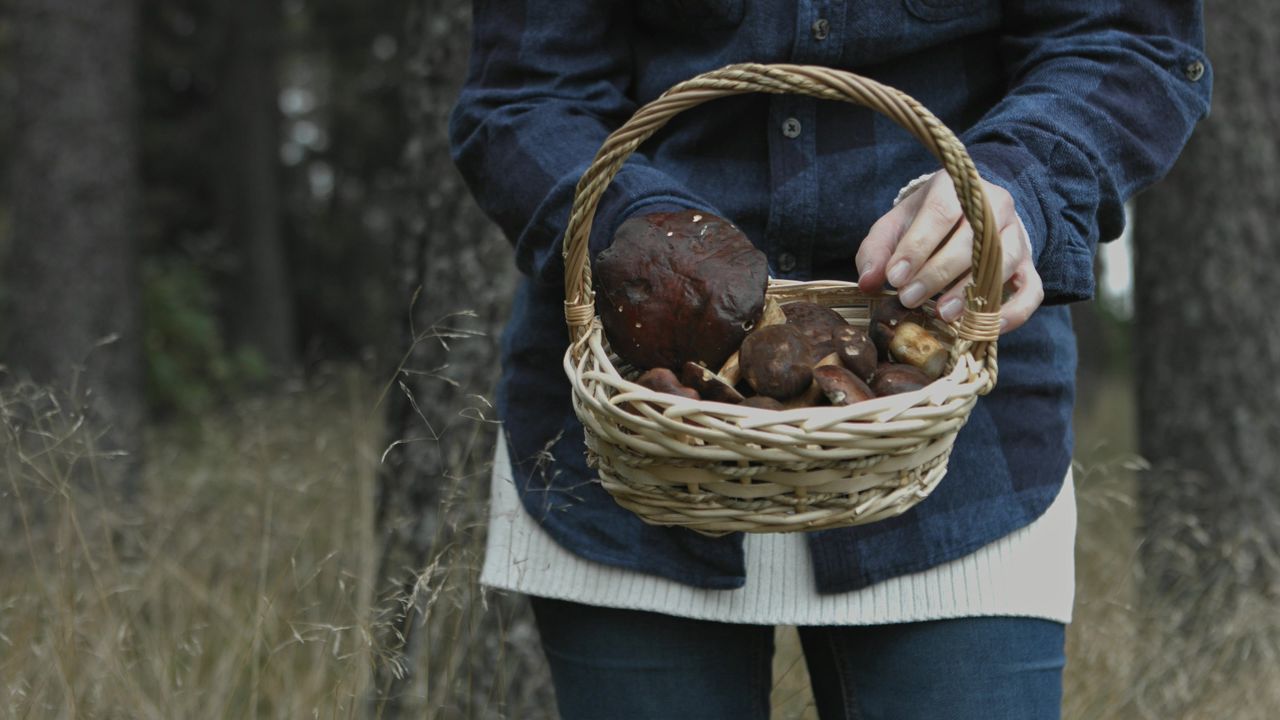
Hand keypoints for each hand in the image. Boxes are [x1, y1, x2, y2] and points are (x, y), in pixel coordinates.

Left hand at [855, 173, 1043, 333]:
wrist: (966, 214)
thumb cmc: (925, 222)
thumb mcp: (895, 226)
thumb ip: (877, 251)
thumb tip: (868, 282)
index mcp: (956, 187)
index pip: (940, 213)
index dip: (917, 247)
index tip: (895, 277)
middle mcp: (995, 206)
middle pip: (972, 240)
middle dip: (937, 274)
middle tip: (909, 299)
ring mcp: (1017, 235)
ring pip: (1005, 262)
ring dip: (973, 291)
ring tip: (943, 314)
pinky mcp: (1030, 265)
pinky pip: (1032, 291)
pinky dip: (1014, 312)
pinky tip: (986, 327)